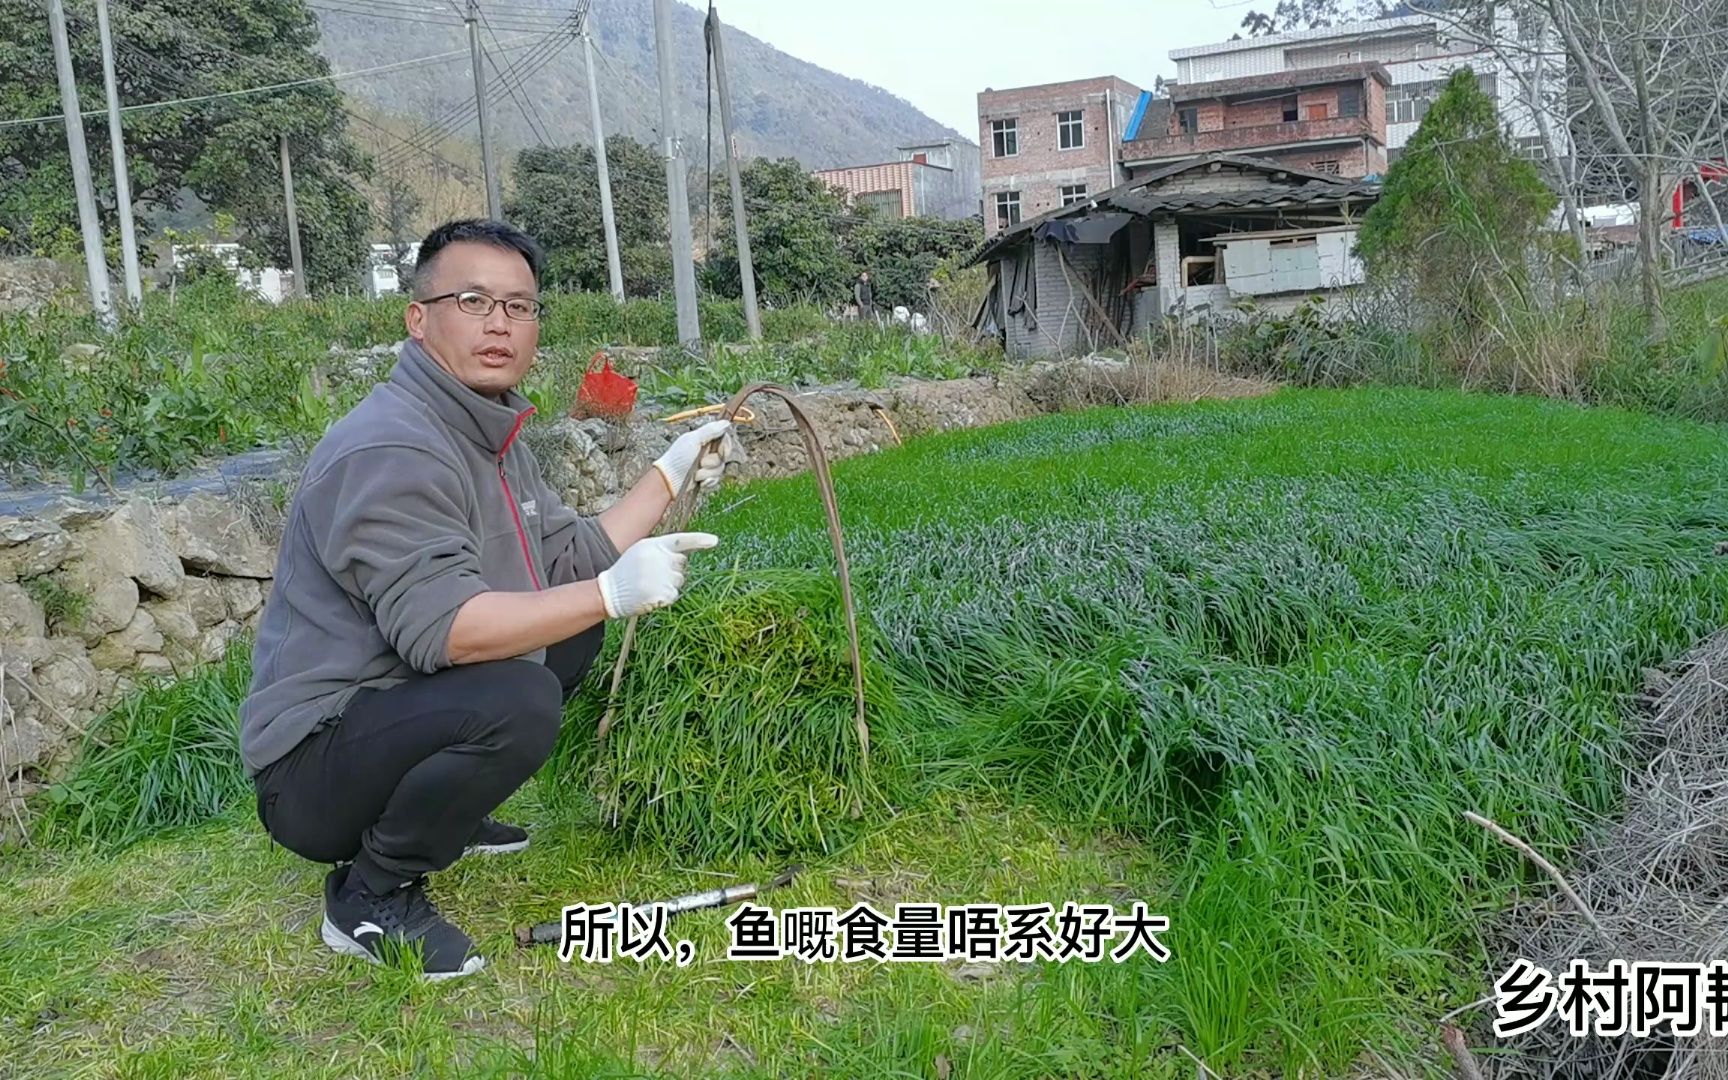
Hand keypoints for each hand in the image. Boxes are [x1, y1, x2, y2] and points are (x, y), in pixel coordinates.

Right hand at [595, 532, 718, 617]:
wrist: (610, 591)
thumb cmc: (627, 571)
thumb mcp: (640, 551)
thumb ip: (660, 550)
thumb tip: (682, 557)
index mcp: (653, 545)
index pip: (681, 540)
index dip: (699, 540)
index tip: (714, 541)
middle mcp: (659, 558)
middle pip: (682, 564)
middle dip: (673, 570)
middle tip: (653, 575)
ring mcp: (661, 576)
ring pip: (679, 581)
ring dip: (669, 585)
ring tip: (649, 585)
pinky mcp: (662, 592)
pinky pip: (674, 595)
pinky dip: (665, 597)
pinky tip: (651, 595)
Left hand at [654, 419, 732, 496]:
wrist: (668, 481)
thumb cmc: (678, 458)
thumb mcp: (693, 440)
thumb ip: (710, 430)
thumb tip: (726, 422)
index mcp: (703, 439)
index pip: (724, 439)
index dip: (725, 446)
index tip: (721, 452)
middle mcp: (705, 450)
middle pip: (724, 455)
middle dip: (714, 461)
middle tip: (701, 463)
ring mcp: (705, 465)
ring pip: (720, 468)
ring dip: (708, 472)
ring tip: (695, 474)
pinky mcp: (704, 477)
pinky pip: (715, 479)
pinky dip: (708, 481)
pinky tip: (699, 482)